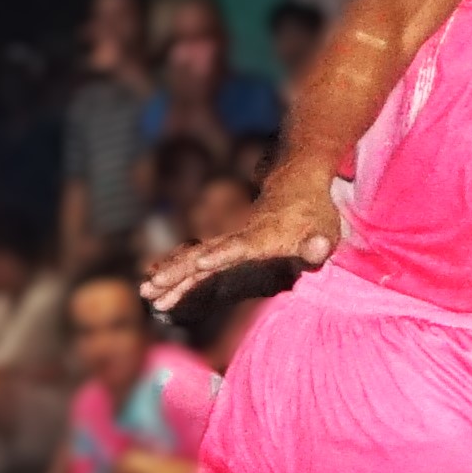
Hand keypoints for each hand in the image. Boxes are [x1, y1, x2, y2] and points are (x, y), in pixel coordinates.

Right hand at [146, 167, 338, 311]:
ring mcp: (231, 240)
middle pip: (204, 254)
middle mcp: (240, 236)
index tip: (201, 262)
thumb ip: (319, 243)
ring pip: (195, 258)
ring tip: (146, 292)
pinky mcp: (228, 245)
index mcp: (264, 235)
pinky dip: (178, 270)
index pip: (239, 246)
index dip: (222, 254)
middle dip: (178, 272)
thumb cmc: (314, 209)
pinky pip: (198, 260)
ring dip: (171, 275)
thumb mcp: (325, 227)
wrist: (295, 180)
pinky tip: (158, 281)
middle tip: (151, 288)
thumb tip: (317, 250)